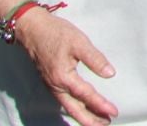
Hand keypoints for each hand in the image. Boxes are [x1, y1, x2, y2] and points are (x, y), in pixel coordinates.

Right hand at [15, 8, 119, 125]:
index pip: (85, 95)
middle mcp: (56, 86)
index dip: (100, 105)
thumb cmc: (56, 33)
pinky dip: (74, 108)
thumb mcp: (79, 43)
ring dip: (83, 115)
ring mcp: (51, 85)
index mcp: (63, 77)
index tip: (114, 112)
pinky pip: (63, 101)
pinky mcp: (50, 82)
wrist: (32, 29)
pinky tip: (80, 109)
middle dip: (90, 119)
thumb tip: (110, 74)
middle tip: (106, 124)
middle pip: (74, 109)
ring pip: (68, 106)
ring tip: (97, 121)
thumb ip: (95, 59)